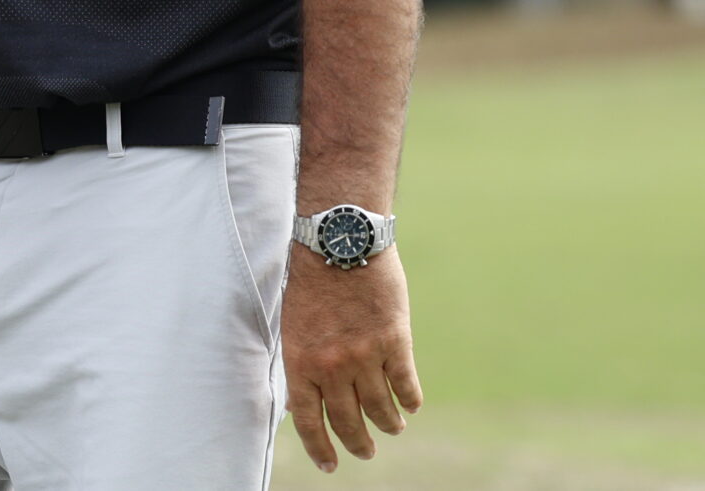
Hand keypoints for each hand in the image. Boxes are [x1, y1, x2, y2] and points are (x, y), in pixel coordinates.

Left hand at [280, 240, 424, 473]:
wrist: (340, 240)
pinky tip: (411, 405)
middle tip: (366, 450)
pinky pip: (405, 384)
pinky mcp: (395, 341)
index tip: (330, 465)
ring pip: (380, 409)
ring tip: (392, 428)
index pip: (309, 421)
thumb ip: (303, 362)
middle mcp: (332, 367)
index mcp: (301, 362)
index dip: (320, 448)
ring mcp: (365, 356)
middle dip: (358, 443)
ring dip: (387, 424)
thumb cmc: (311, 278)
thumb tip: (304, 401)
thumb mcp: (294, 324)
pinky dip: (409, 399)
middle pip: (348, 422)